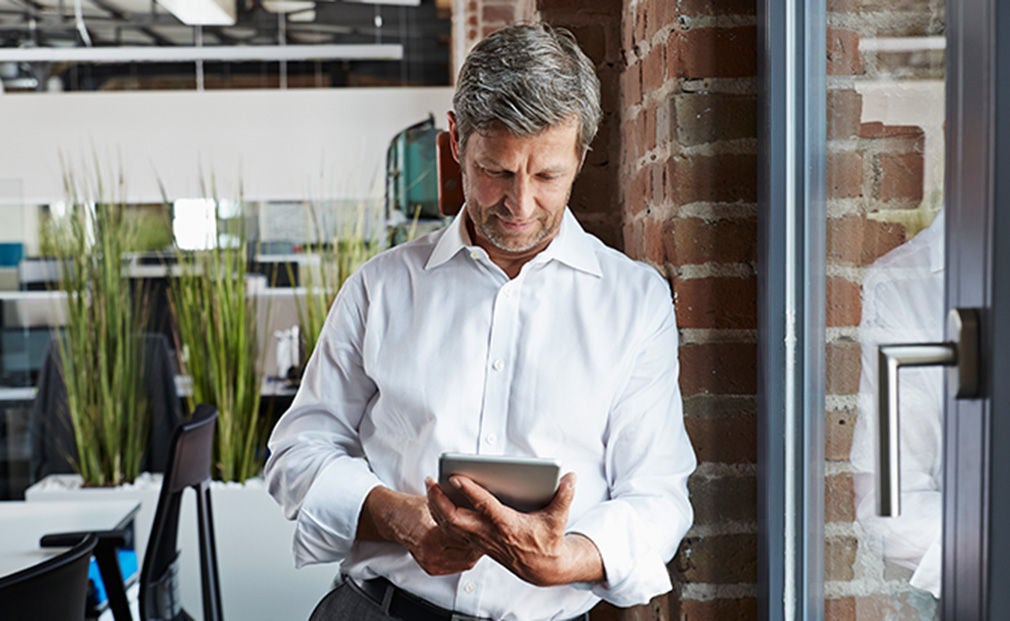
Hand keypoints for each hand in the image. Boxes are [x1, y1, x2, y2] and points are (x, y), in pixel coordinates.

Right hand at [358, 486, 482, 575]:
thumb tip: (474, 501)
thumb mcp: (433, 502)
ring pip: (466, 561)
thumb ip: (452, 505)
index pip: (464, 536)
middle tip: (491, 531)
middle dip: (480, 540)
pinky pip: (457, 566)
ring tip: (485, 537)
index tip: (488, 524)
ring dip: (476, 549)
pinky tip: (472, 546)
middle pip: (468, 550)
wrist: (393, 520)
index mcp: (430, 536)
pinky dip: (466, 556)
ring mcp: (431, 563)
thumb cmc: (411, 508)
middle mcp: (430, 554)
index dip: (478, 529)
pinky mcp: (432, 568)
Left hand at [425, 473, 603, 585]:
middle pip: (454, 519)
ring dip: (435, 507)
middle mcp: (489, 533)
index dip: (469, 491)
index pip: (483, 506)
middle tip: (431, 480)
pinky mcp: (477, 543)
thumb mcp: (559, 518)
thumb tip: (570, 477)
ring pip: (448, 526)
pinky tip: (436, 502)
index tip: (456, 476)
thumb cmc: (548, 541)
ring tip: (429, 487)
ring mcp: (480, 540)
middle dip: (439, 500)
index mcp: (506, 525)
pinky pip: (452, 531)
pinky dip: (441, 517)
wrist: (542, 568)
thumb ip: (564, 496)